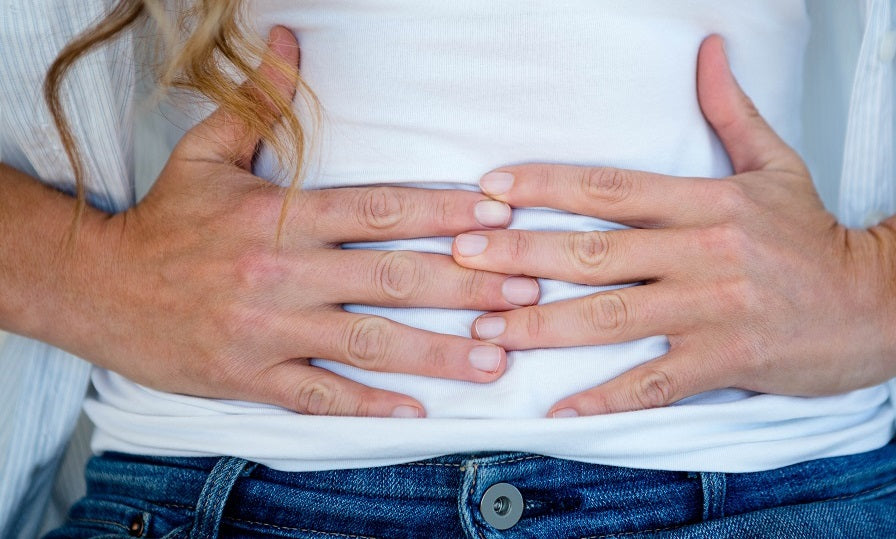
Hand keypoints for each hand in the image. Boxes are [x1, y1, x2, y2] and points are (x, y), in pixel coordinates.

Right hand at [68, 27, 535, 417]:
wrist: (97, 288)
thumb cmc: (164, 221)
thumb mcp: (208, 152)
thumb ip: (260, 103)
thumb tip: (289, 40)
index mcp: (282, 215)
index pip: (380, 210)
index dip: (445, 213)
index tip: (499, 219)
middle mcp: (283, 272)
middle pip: (392, 278)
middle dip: (467, 285)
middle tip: (526, 291)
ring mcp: (269, 330)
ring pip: (368, 342)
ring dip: (439, 351)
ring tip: (498, 358)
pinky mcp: (251, 377)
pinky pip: (319, 396)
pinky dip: (369, 404)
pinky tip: (418, 411)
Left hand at [452, 35, 895, 416]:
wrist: (881, 300)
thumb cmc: (816, 235)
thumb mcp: (776, 164)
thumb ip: (730, 111)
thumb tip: (707, 49)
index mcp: (705, 201)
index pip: (609, 186)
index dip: (546, 185)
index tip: (491, 188)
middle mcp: (701, 251)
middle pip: (594, 251)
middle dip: (521, 254)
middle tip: (462, 255)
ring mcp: (711, 308)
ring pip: (611, 316)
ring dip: (541, 325)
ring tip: (484, 328)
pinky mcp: (725, 359)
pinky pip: (654, 382)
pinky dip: (605, 396)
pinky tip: (558, 406)